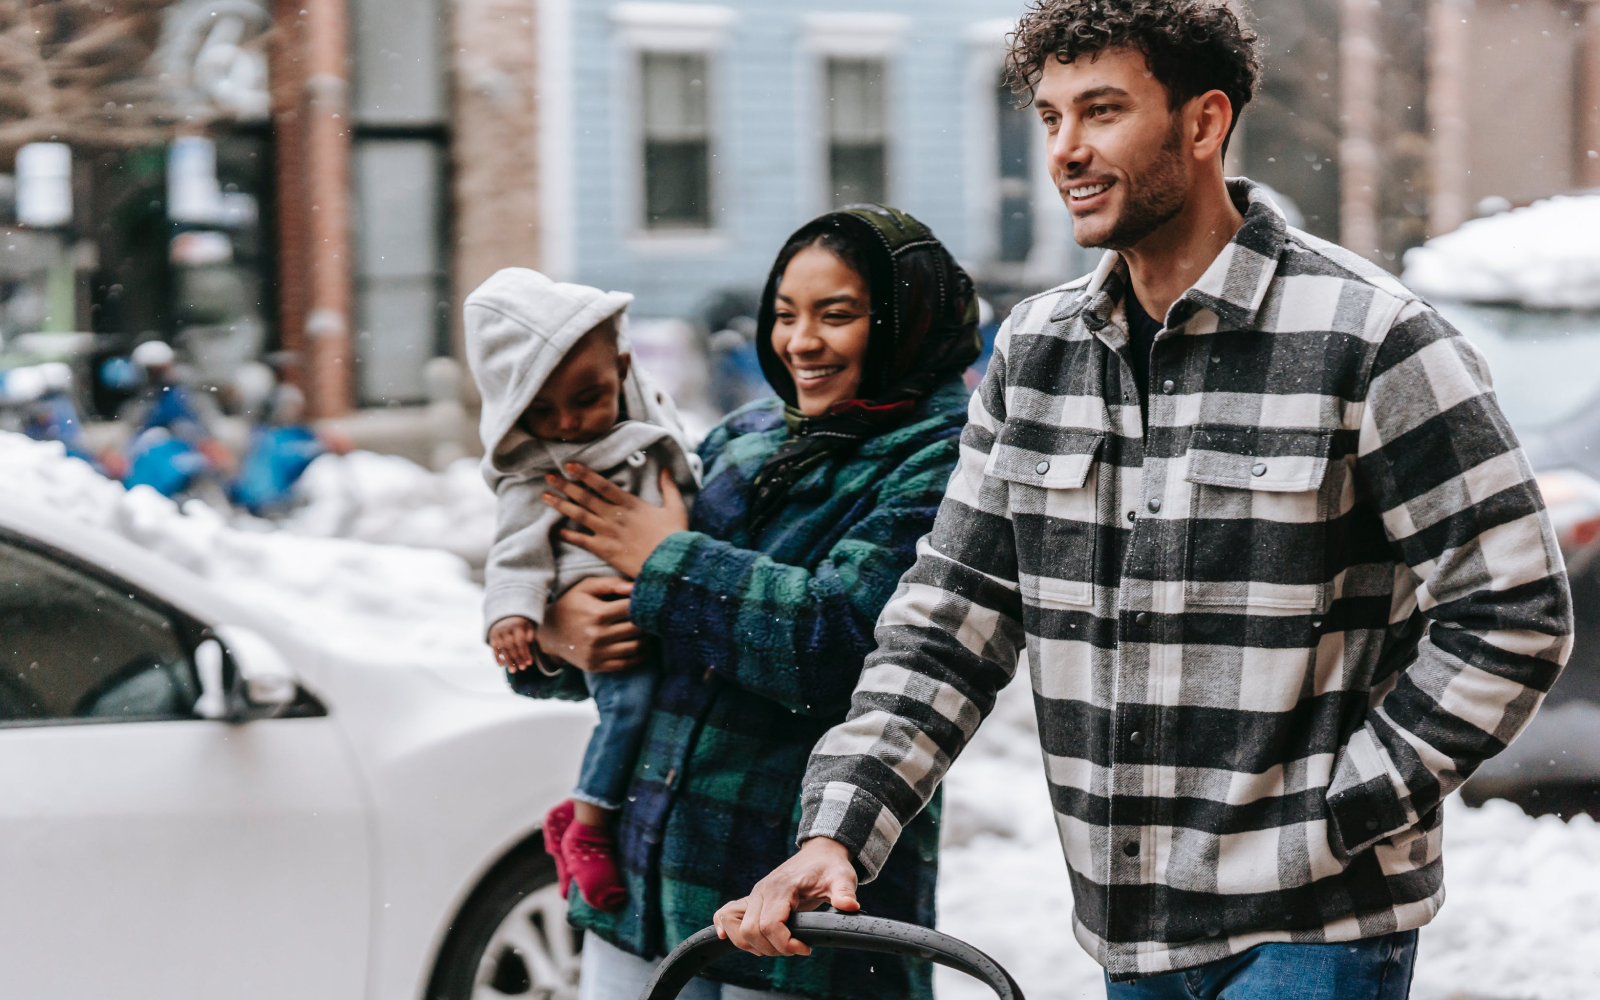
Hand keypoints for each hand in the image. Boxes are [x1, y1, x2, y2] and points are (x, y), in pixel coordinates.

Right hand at [488, 616, 538, 671]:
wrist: (505, 616)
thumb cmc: (520, 625)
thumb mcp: (528, 626)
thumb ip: (530, 635)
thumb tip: (528, 646)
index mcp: (516, 625)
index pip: (520, 642)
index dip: (525, 653)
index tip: (529, 663)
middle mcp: (505, 629)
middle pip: (511, 646)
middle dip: (517, 658)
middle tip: (523, 668)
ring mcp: (497, 633)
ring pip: (502, 649)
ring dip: (508, 661)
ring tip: (513, 671)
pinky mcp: (492, 638)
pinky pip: (493, 649)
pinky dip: (496, 657)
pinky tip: (501, 665)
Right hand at [538, 576, 644, 673]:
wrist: (548, 633)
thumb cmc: (570, 604)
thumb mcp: (585, 587)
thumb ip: (611, 583)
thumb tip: (635, 587)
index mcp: (597, 613)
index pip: (632, 608)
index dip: (644, 603)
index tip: (648, 601)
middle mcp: (598, 635)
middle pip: (637, 628)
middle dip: (648, 621)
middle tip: (653, 616)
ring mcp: (597, 653)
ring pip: (636, 647)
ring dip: (647, 639)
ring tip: (649, 630)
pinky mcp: (597, 665)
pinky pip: (627, 663)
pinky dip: (640, 655)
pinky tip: (642, 646)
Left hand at [543, 466, 688, 578]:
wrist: (670, 565)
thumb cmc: (675, 537)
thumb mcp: (676, 509)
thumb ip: (669, 488)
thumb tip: (666, 469)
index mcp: (630, 503)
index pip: (602, 484)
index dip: (584, 474)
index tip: (569, 464)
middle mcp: (614, 516)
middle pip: (585, 497)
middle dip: (565, 485)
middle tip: (549, 476)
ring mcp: (607, 533)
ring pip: (579, 515)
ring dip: (560, 505)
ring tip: (545, 496)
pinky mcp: (604, 550)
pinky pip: (581, 540)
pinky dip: (567, 535)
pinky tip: (554, 529)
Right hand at [713, 838, 858, 956]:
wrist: (819, 853)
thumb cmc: (829, 866)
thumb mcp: (841, 878)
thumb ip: (844, 893)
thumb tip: (850, 906)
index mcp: (781, 888)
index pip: (770, 925)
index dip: (785, 944)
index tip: (805, 948)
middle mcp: (762, 891)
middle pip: (750, 931)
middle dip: (772, 949)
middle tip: (794, 948)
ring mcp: (755, 895)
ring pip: (736, 927)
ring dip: (751, 945)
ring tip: (776, 947)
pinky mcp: (754, 899)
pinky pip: (728, 914)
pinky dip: (727, 928)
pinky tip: (732, 938)